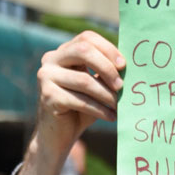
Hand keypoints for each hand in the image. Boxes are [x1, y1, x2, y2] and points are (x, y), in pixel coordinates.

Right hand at [35, 30, 124, 159]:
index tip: (124, 65)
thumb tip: (129, 66)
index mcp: (63, 52)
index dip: (108, 49)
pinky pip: (80, 100)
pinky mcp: (48, 96)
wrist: (58, 135)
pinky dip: (100, 110)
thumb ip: (105, 74)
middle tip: (122, 86)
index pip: (87, 38)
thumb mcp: (95, 87)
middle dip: (107, 68)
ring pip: (84, 80)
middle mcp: (51, 60)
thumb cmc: (81, 109)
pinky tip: (111, 117)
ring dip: (107, 95)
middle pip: (83, 50)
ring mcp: (46, 77)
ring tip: (119, 106)